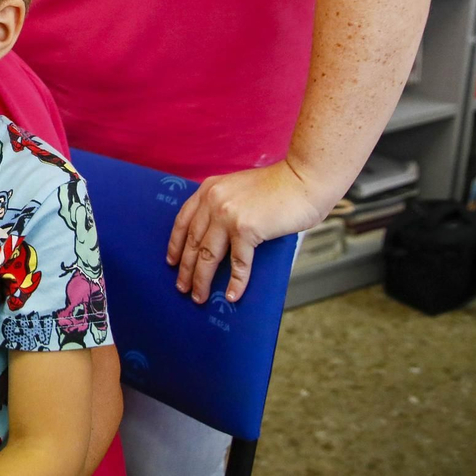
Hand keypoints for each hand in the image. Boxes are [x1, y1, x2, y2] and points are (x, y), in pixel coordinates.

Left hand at [166, 159, 327, 304]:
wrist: (304, 178)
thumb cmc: (280, 184)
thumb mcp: (239, 188)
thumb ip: (225, 205)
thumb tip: (218, 237)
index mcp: (209, 189)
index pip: (183, 221)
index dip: (175, 244)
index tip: (171, 261)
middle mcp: (213, 201)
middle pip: (193, 242)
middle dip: (186, 269)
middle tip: (182, 287)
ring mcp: (228, 215)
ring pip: (208, 255)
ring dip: (202, 280)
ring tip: (199, 297)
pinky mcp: (246, 229)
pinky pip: (238, 262)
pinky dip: (235, 282)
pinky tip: (232, 295)